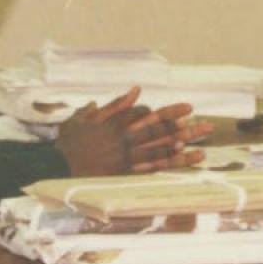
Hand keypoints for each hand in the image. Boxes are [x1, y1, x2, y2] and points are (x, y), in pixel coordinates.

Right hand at [55, 89, 208, 175]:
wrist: (55, 166)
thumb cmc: (71, 139)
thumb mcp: (88, 116)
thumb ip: (115, 104)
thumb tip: (137, 90)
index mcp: (118, 123)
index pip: (150, 115)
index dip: (171, 112)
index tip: (189, 109)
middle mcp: (125, 139)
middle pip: (161, 133)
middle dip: (185, 129)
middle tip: (207, 127)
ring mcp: (126, 158)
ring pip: (159, 151)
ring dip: (183, 149)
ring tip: (202, 146)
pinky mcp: (124, 173)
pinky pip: (150, 169)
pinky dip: (167, 164)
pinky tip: (182, 161)